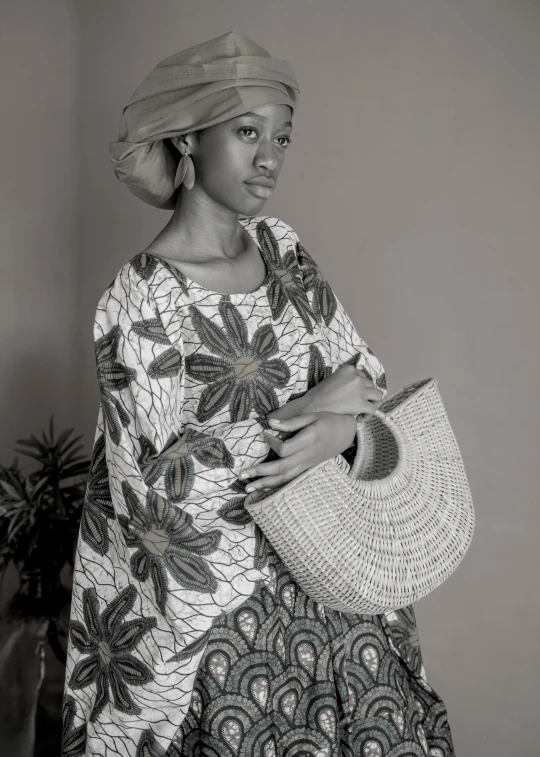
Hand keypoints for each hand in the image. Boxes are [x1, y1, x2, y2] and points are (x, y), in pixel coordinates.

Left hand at [241, 411, 356, 504]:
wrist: (345, 433)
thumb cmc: (327, 421)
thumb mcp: (310, 416)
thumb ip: (290, 422)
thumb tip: (269, 423)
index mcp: (309, 440)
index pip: (285, 449)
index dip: (272, 442)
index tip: (264, 433)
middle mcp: (307, 456)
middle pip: (281, 468)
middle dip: (260, 473)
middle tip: (242, 475)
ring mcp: (308, 465)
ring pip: (285, 478)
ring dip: (266, 484)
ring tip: (248, 489)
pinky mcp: (308, 469)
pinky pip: (291, 480)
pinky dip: (277, 486)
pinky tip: (264, 489)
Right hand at [300, 364, 383, 416]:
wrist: (312, 407)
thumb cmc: (319, 396)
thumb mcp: (333, 380)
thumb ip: (347, 381)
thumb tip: (359, 392)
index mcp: (349, 369)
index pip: (363, 377)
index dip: (361, 388)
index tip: (355, 396)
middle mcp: (357, 377)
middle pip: (371, 386)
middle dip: (367, 396)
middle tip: (358, 405)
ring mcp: (360, 389)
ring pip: (378, 396)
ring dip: (371, 403)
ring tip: (362, 411)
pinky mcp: (361, 403)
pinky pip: (373, 409)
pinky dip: (368, 415)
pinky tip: (358, 418)